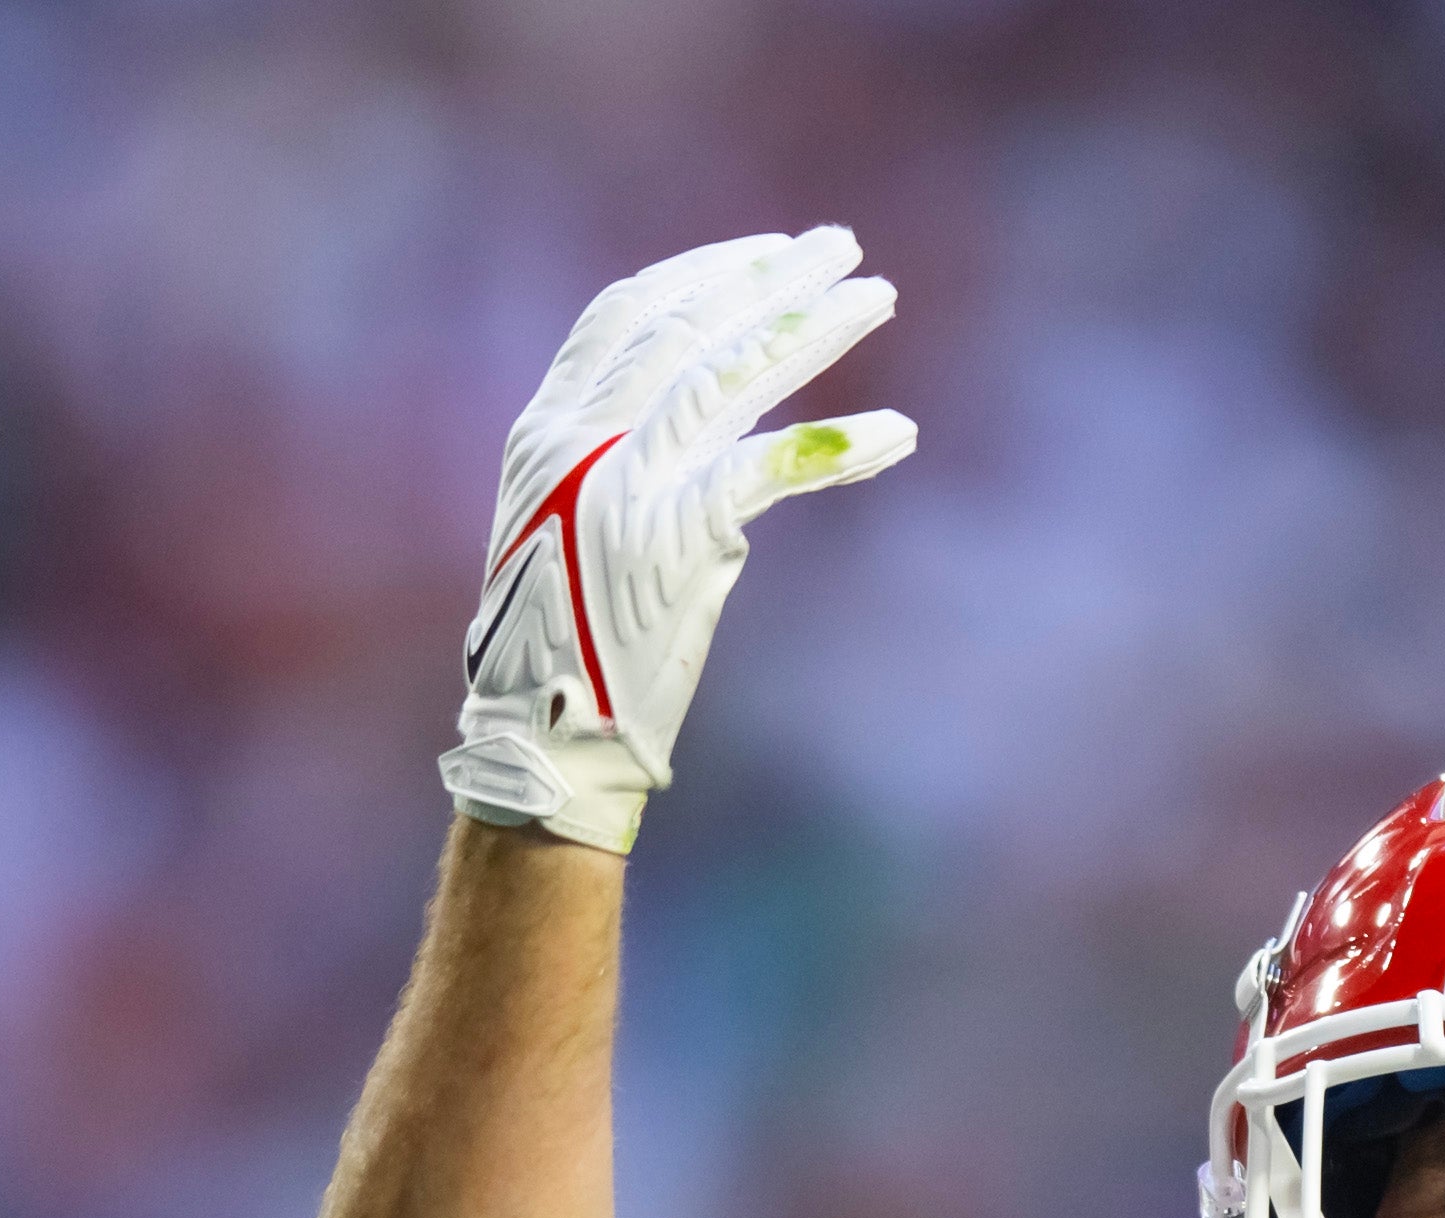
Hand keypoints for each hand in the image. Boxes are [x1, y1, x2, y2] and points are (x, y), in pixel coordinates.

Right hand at [442, 226, 913, 852]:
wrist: (548, 742)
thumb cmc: (567, 651)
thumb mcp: (565, 531)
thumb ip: (617, 464)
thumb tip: (705, 430)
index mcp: (546, 431)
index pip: (626, 316)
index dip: (702, 274)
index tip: (766, 254)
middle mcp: (580, 441)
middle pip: (689, 326)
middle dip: (772, 280)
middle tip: (842, 248)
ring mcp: (627, 483)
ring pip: (735, 374)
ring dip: (816, 329)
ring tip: (877, 296)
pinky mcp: (680, 535)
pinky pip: (774, 466)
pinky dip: (842, 446)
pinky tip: (899, 432)